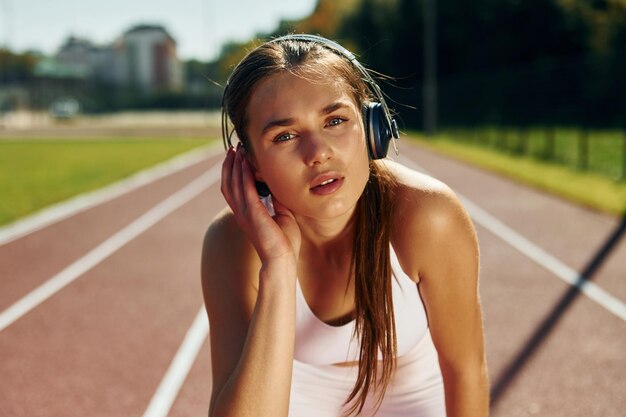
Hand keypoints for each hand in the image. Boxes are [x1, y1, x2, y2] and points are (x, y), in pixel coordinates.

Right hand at [221, 145, 300, 264]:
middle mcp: (241, 212)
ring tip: (237, 150)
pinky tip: (245, 161)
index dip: (233, 172)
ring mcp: (244, 213)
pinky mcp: (252, 213)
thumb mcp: (282, 215)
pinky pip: (245, 189)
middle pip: (228, 183)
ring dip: (234, 165)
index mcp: (246, 214)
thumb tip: (278, 186)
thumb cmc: (284, 242)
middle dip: (230, 164)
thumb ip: (277, 200)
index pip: (234, 188)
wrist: (282, 259)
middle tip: (234, 148)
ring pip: (233, 183)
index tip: (238, 156)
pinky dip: (243, 174)